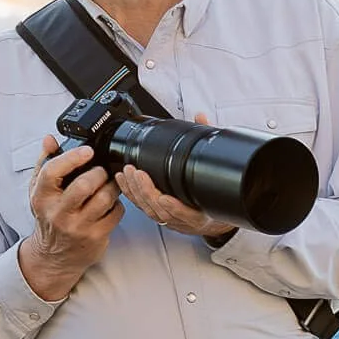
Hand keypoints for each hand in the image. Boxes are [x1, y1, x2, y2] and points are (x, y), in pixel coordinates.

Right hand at [19, 136, 122, 301]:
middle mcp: (58, 213)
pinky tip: (110, 202)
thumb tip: (50, 139)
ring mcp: (78, 227)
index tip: (87, 150)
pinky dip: (117, 204)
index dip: (72, 157)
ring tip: (109, 184)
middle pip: (84, 185)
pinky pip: (115, 213)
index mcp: (42, 198)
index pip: (52, 172)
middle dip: (98, 172)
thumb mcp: (39, 191)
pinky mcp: (96, 237)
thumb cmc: (49, 218)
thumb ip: (44, 163)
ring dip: (112, 187)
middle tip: (101, 171)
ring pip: (104, 198)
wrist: (53, 256)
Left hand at [117, 116, 236, 242]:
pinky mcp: (158, 215)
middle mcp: (183, 220)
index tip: (165, 197)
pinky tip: (123, 182)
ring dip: (136, 192)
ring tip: (128, 174)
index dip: (176, 208)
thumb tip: (201, 118)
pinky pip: (141, 207)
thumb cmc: (212, 195)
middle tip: (137, 174)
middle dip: (146, 192)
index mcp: (201, 214)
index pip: (187, 214)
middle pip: (161, 211)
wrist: (212, 216)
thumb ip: (209, 142)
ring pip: (149, 209)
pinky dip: (131, 195)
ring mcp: (169, 220)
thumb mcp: (215, 170)